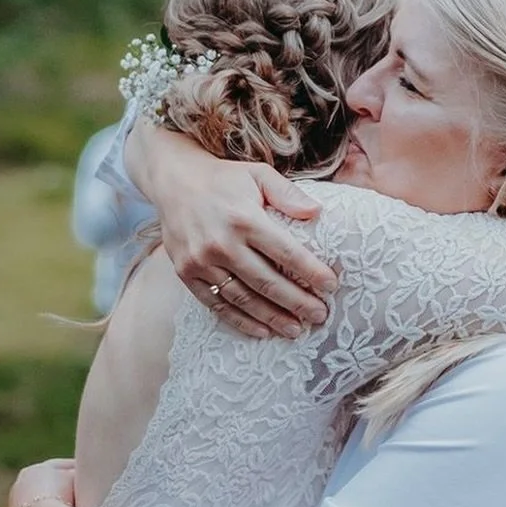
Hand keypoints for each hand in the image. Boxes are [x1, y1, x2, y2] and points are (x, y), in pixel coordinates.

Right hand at [125, 126, 338, 337]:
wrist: (173, 181)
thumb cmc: (224, 179)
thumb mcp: (258, 175)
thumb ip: (288, 193)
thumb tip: (317, 211)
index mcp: (244, 219)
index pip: (286, 252)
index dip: (311, 272)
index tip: (331, 287)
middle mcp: (221, 243)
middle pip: (267, 282)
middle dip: (297, 303)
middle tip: (319, 316)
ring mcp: (201, 261)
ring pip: (243, 299)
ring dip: (272, 318)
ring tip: (296, 330)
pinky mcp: (186, 273)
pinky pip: (216, 304)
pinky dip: (240, 321)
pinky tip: (261, 331)